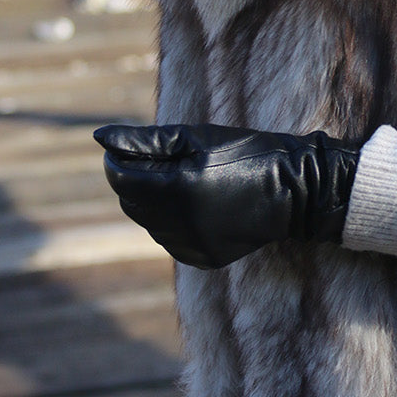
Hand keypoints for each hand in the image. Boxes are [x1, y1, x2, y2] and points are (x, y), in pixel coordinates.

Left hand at [93, 122, 359, 268]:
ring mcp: (192, 246)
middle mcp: (180, 225)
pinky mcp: (203, 258)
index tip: (127, 146)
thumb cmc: (247, 152)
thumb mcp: (197, 138)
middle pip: (130, 203)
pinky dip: (173, 222)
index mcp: (176, 190)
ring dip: (154, 201)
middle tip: (160, 160)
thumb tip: (100, 138)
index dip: (117, 160)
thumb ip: (145, 140)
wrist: (296, 190)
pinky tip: (197, 204)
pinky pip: (171, 240)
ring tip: (185, 180)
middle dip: (135, 180)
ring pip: (149, 223)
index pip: (120, 178)